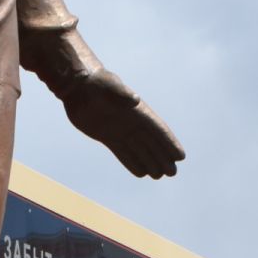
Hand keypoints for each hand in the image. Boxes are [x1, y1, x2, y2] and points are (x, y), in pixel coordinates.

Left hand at [59, 71, 183, 178]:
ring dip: (150, 162)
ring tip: (160, 176)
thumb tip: (135, 100)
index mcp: (137, 110)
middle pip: (151, 142)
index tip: (180, 156)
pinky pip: (122, 151)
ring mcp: (119, 129)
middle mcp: (131, 121)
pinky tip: (141, 173)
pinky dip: (131, 162)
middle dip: (163, 157)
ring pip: (138, 149)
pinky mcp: (106, 135)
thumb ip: (122, 93)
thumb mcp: (109, 85)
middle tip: (172, 173)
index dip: (169, 143)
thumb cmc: (95, 81)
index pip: (158, 129)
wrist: (77, 84)